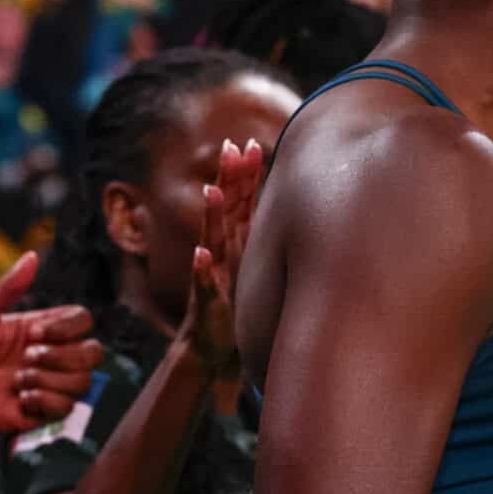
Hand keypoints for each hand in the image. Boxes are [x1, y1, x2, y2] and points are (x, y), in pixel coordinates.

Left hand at [0, 251, 105, 437]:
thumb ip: (9, 289)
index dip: (67, 327)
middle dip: (63, 355)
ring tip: (16, 381)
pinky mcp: (42, 413)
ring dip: (49, 379)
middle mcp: (51, 356)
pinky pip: (66, 407)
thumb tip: (33, 256)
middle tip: (27, 358)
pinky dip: (45, 401)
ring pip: (83, 381)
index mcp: (42, 330)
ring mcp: (49, 385)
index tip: (33, 333)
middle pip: (94, 352)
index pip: (83, 320)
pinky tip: (19, 399)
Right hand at [175, 139, 264, 377]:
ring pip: (211, 240)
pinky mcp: (207, 302)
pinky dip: (201, 269)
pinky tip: (201, 255)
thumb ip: (260, 240)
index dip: (244, 175)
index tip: (252, 145)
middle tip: (230, 148)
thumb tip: (290, 213)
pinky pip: (203, 284)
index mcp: (235, 244)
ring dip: (210, 216)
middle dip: (227, 180)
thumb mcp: (254, 271)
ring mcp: (212, 275)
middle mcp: (221, 253)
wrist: (209, 348)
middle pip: (224, 210)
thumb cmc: (236, 308)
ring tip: (211, 192)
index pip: (240, 202)